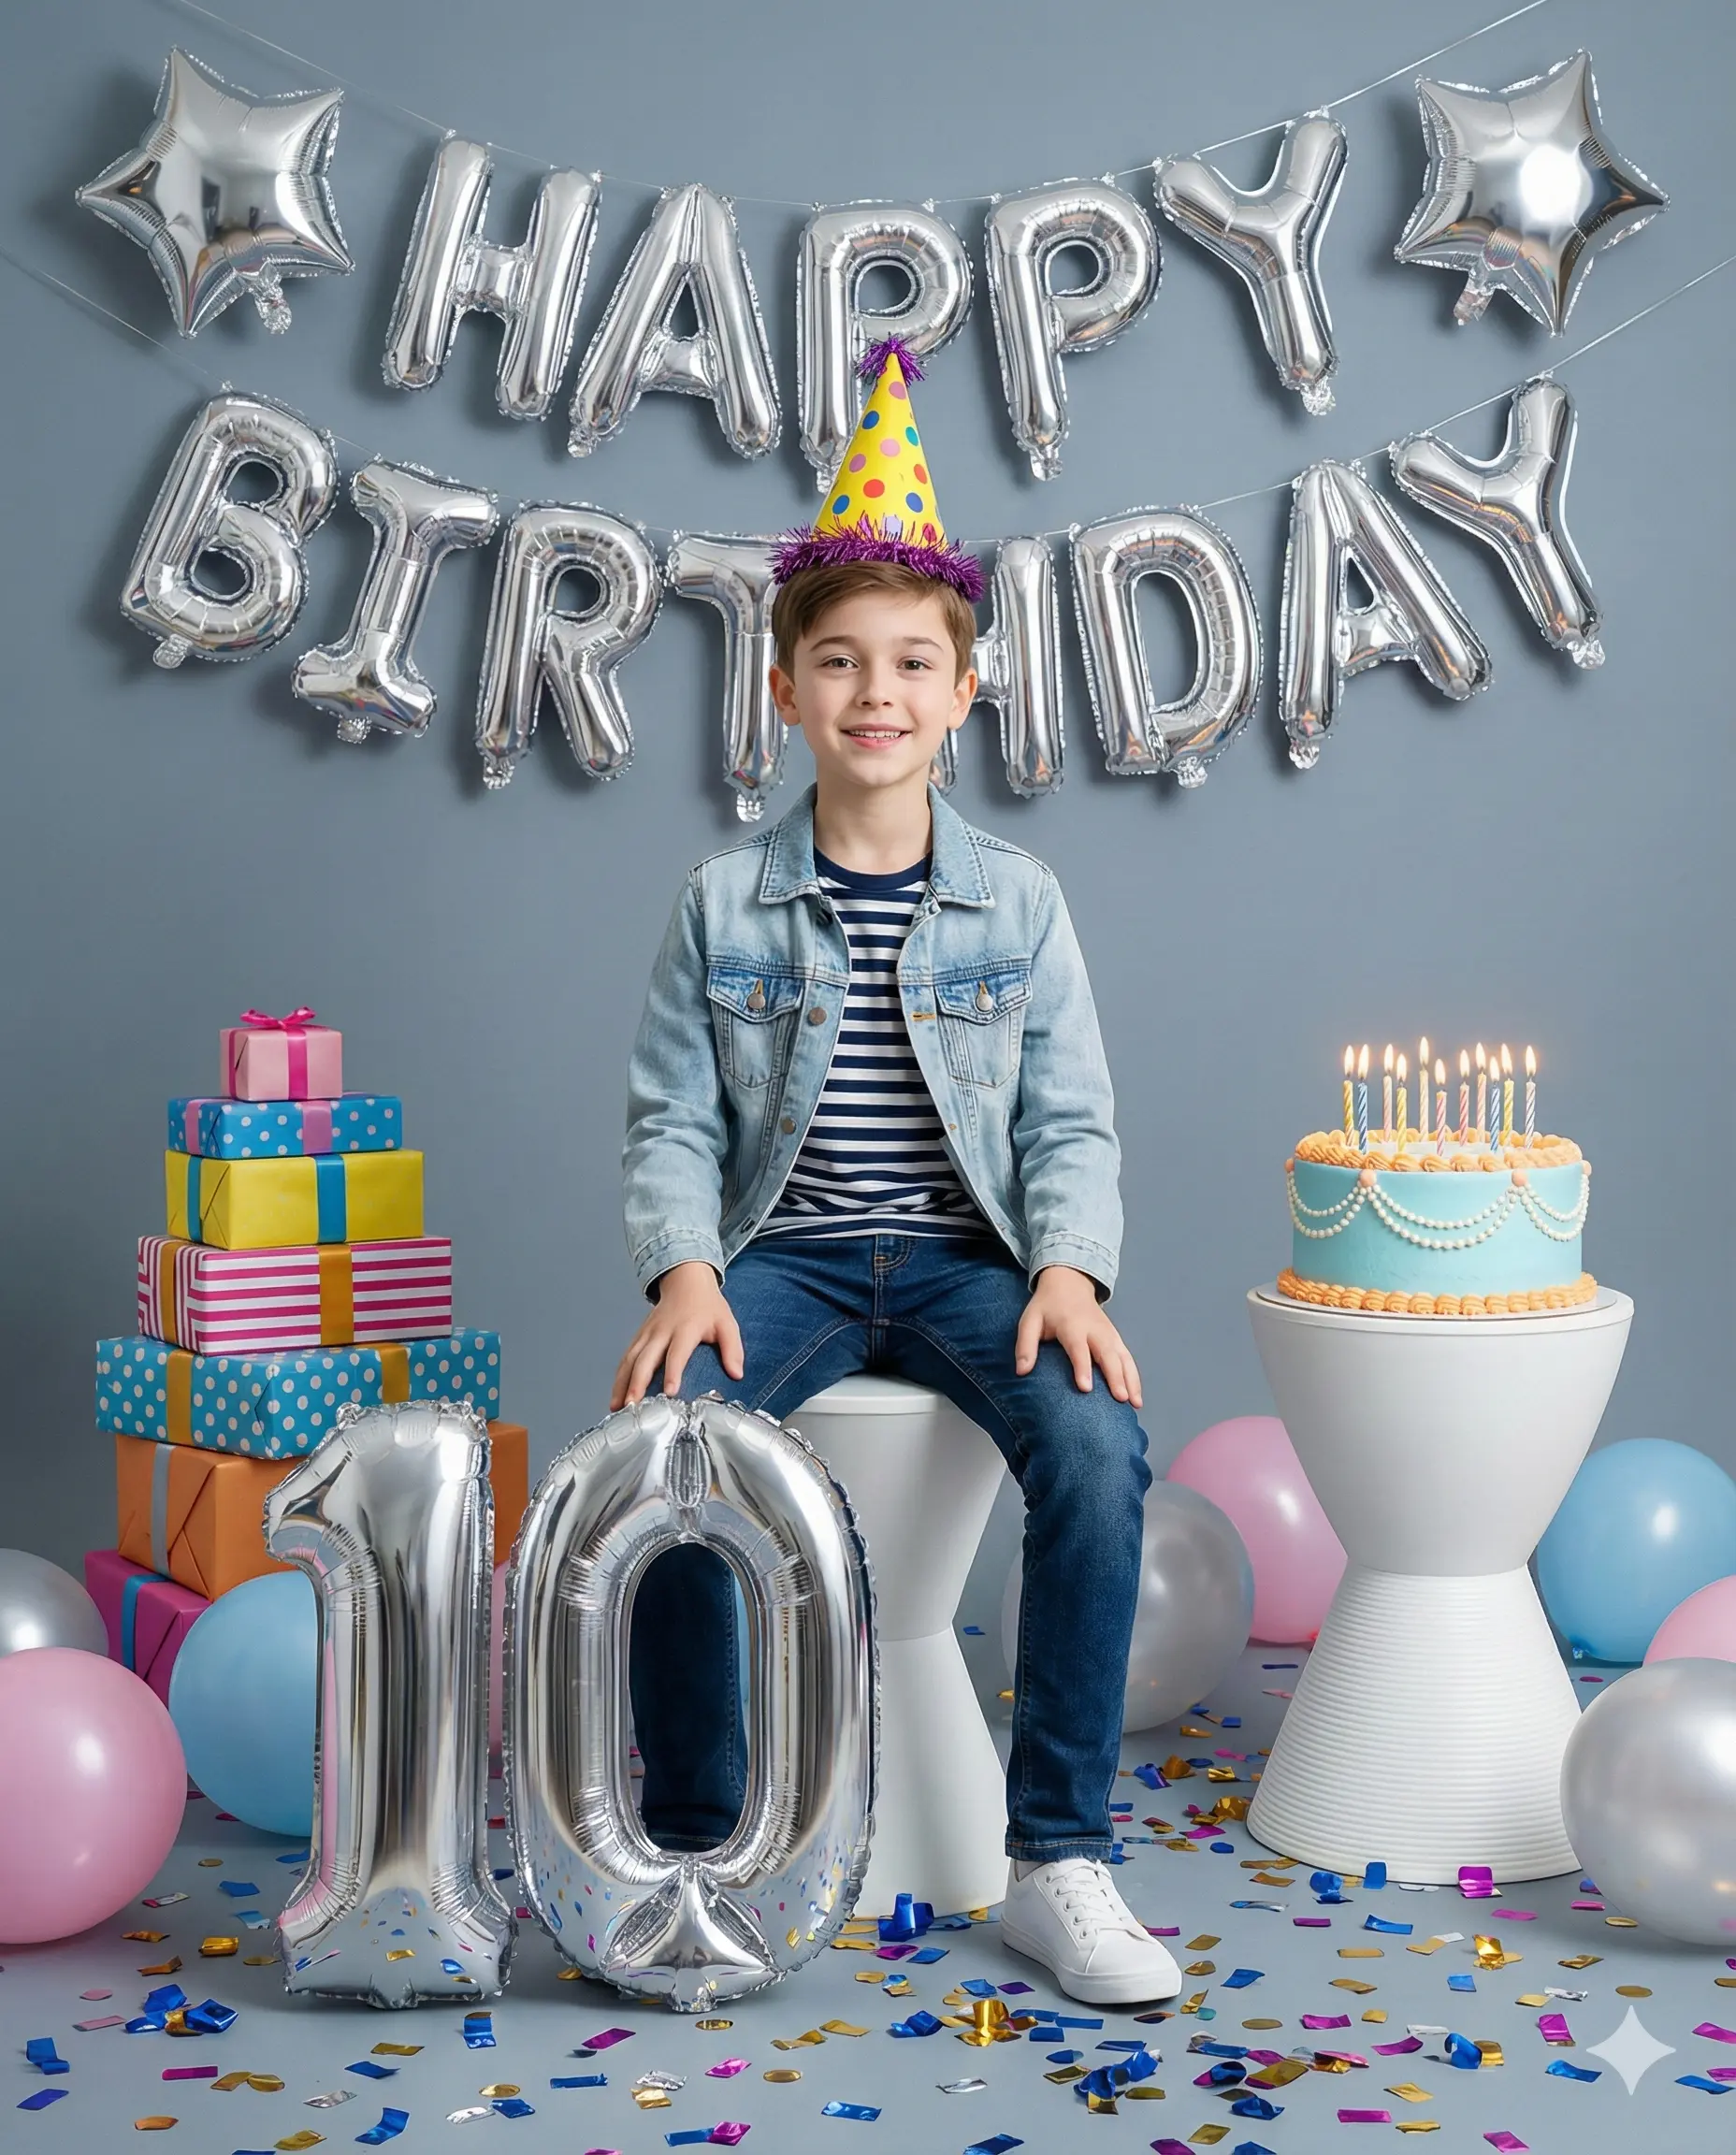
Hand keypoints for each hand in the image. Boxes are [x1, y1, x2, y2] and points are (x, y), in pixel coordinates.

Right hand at [610, 1261, 744, 1408]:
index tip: (669, 1392)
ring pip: (630, 1360)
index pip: (677, 1353)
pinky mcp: (639, 1337)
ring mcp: (647, 1334)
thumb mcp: (727, 1324)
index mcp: (685, 1329)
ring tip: (618, 1407)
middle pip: (645, 1358)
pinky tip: (616, 1396)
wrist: (686, 1281)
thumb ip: (733, 1349)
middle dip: (637, 1383)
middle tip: (632, 1404)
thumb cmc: (707, 1306)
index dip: (673, 1372)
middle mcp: (661, 1332)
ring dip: (622, 1384)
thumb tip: (737, 1374)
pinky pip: (626, 1358)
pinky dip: (619, 1378)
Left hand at [1013, 1265, 1142, 1405]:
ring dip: (1131, 1380)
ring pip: (1123, 1357)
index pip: (1078, 1348)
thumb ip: (1025, 1345)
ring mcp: (1109, 1333)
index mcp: (1071, 1324)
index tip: (1086, 1388)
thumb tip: (1021, 1372)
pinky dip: (1134, 1377)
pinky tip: (1136, 1396)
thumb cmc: (1047, 1306)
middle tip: (1120, 1399)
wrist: (1069, 1283)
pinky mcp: (1116, 1338)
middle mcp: (1094, 1329)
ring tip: (1135, 1403)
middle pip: (1108, 1354)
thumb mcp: (1030, 1320)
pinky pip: (1128, 1358)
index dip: (1082, 1367)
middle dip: (1115, 1377)